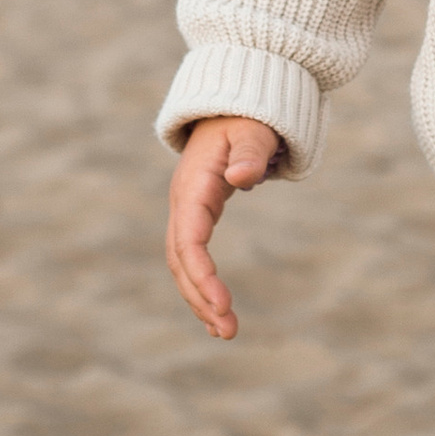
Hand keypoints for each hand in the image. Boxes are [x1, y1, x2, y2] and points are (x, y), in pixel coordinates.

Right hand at [165, 114, 285, 339]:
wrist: (232, 104)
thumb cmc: (247, 117)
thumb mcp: (253, 130)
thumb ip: (251, 153)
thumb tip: (240, 178)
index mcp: (194, 186)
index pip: (190, 240)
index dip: (202, 274)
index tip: (223, 304)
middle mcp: (184, 203)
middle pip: (181, 260)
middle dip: (200, 297)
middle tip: (229, 331)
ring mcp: (188, 210)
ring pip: (183, 264)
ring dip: (199, 298)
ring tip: (225, 332)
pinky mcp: (198, 215)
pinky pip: (193, 257)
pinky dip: (202, 286)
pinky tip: (217, 313)